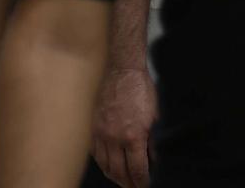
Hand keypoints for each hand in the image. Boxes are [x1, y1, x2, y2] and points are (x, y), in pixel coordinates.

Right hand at [91, 67, 156, 187]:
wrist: (121, 68)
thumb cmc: (139, 88)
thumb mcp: (154, 117)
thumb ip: (151, 140)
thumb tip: (150, 158)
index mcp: (133, 136)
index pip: (137, 170)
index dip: (141, 182)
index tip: (144, 185)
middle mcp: (114, 137)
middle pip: (118, 171)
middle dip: (127, 183)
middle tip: (132, 186)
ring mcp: (100, 132)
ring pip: (103, 164)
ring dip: (112, 175)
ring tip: (119, 179)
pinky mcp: (91, 125)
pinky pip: (94, 151)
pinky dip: (100, 160)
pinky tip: (106, 162)